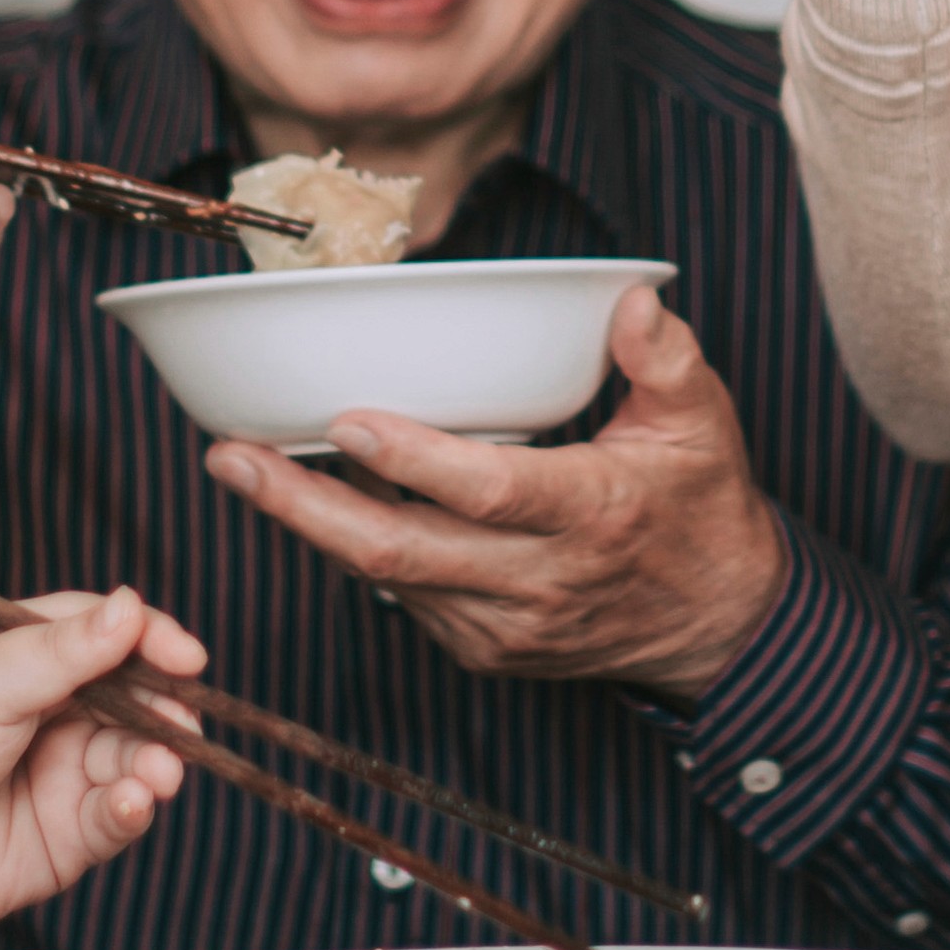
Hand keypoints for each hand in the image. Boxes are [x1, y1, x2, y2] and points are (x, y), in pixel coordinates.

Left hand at [0, 586, 199, 949]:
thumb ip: (59, 653)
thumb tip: (130, 607)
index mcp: (19, 659)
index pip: (100, 631)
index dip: (146, 637)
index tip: (185, 655)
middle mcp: (48, 713)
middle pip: (133, 695)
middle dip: (165, 706)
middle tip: (181, 718)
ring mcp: (61, 774)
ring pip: (137, 757)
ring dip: (157, 761)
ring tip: (155, 771)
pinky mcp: (69, 836)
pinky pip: (120, 815)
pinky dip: (134, 806)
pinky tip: (130, 801)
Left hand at [211, 281, 792, 692]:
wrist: (719, 627)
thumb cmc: (700, 512)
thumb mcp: (703, 428)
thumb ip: (664, 362)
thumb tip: (633, 299)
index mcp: (593, 515)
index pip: (491, 492)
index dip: (414, 462)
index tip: (346, 421)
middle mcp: (540, 580)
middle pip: (404, 551)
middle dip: (303, 506)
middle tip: (229, 454)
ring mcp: (505, 626)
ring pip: (388, 579)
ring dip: (311, 524)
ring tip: (243, 463)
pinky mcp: (482, 650)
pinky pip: (402, 597)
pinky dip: (353, 549)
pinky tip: (311, 498)